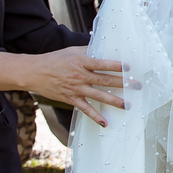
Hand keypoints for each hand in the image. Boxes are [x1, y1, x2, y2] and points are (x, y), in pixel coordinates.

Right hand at [5, 47, 139, 128]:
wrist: (35, 72)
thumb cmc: (55, 59)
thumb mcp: (72, 51)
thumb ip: (88, 51)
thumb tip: (103, 48)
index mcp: (82, 61)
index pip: (102, 64)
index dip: (115, 66)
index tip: (128, 67)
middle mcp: (80, 75)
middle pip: (105, 80)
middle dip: (123, 83)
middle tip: (137, 86)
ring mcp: (76, 88)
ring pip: (99, 96)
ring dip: (114, 101)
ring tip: (127, 105)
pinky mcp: (71, 98)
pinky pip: (85, 109)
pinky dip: (95, 116)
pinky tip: (105, 123)